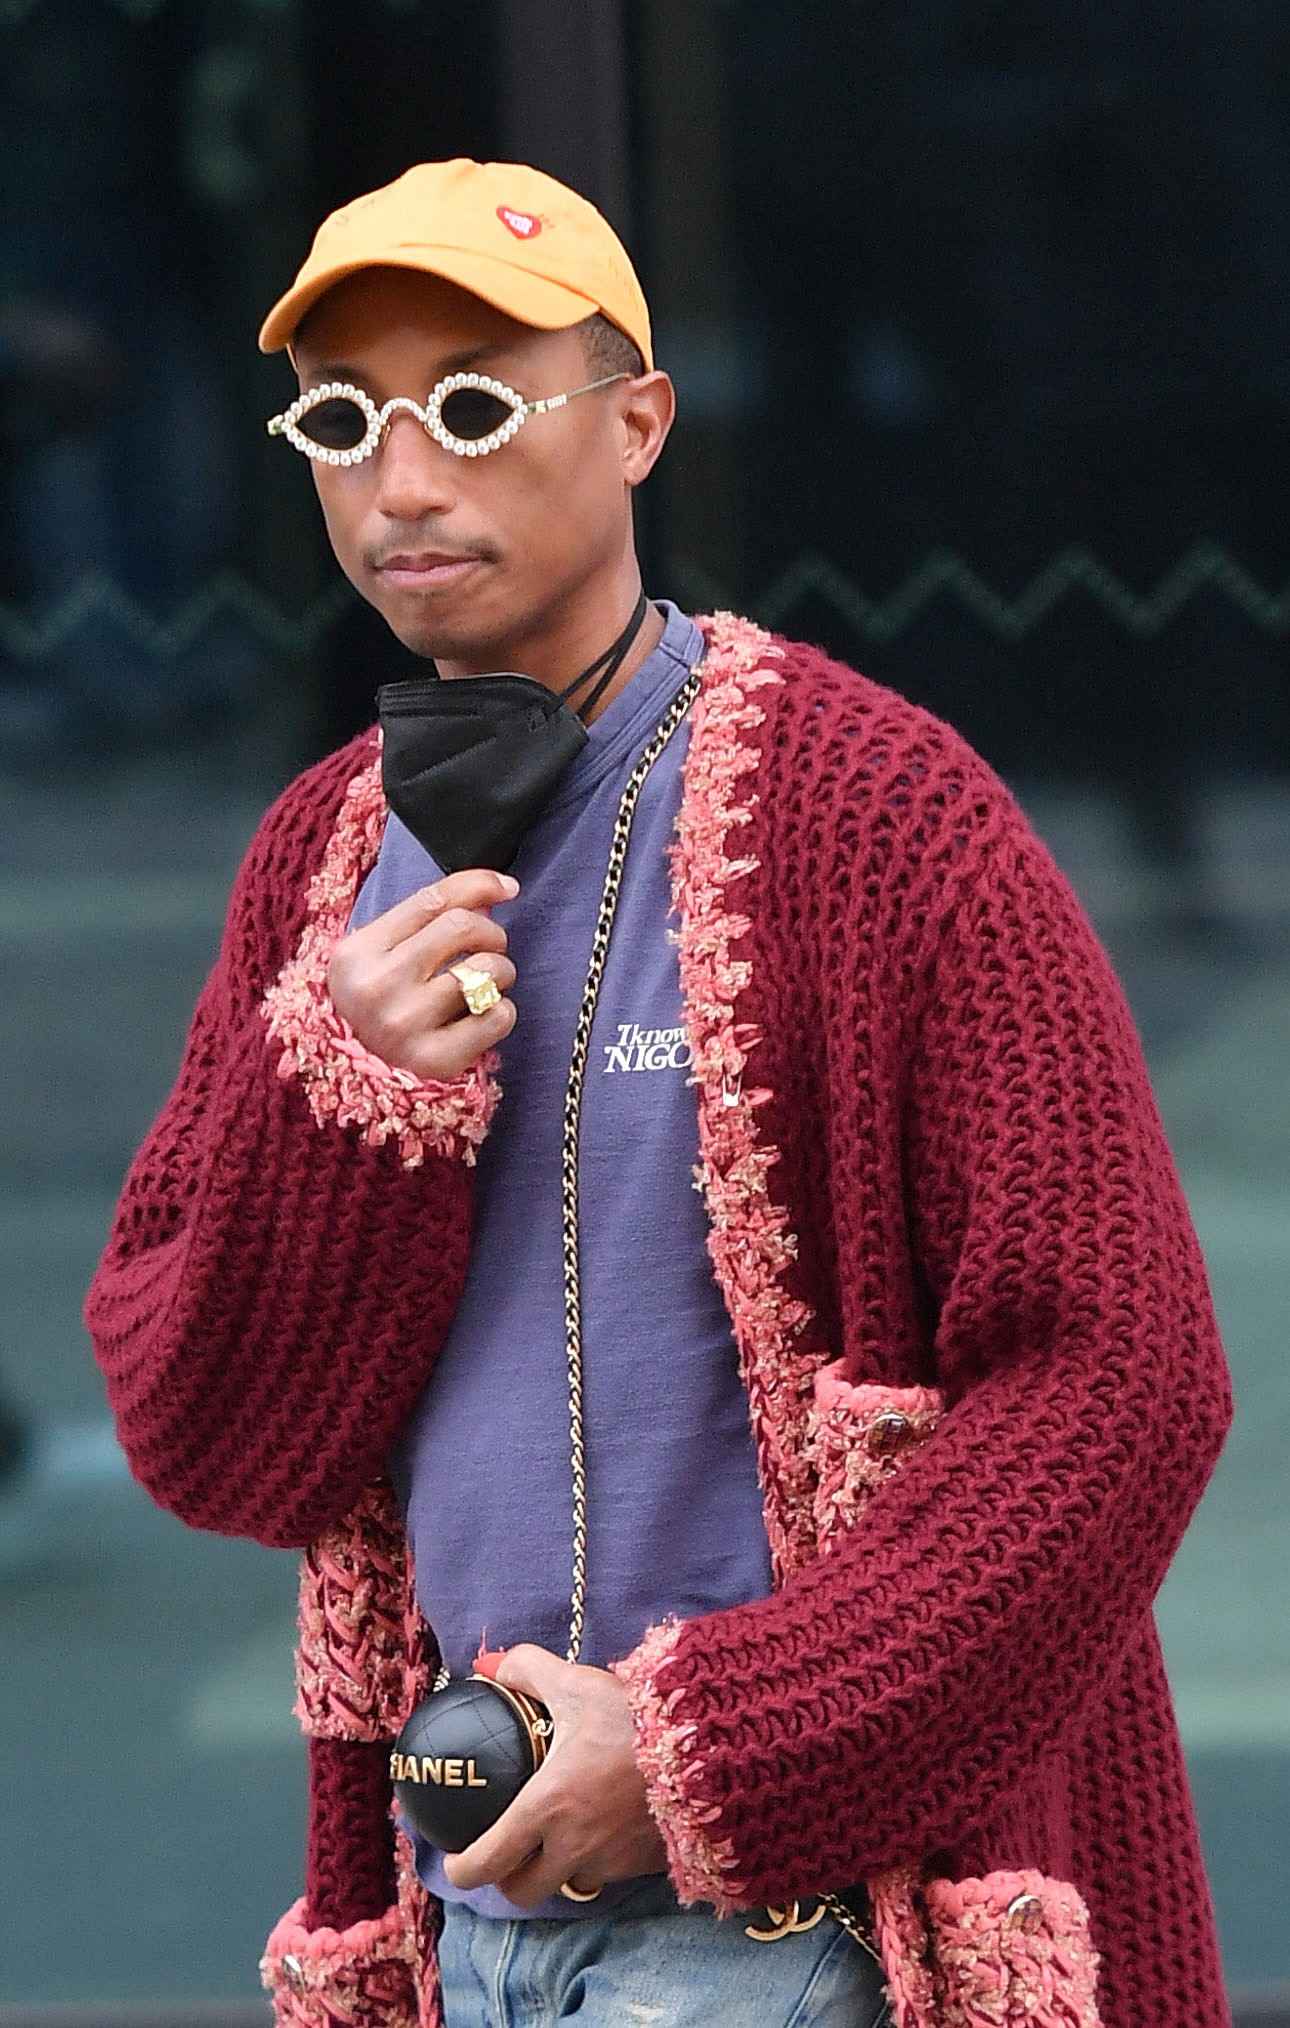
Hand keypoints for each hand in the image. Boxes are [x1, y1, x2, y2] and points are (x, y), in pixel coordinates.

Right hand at [327, 869, 517, 1078]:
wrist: (352, 1084)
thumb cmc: (374, 1008)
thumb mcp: (379, 957)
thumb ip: (426, 920)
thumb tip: (495, 891)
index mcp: (357, 954)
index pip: (433, 900)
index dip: (480, 885)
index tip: (508, 888)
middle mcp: (378, 987)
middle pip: (463, 927)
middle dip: (491, 932)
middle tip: (490, 948)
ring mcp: (405, 1026)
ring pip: (487, 969)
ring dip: (501, 971)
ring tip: (486, 984)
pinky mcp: (435, 1061)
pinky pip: (498, 1016)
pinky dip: (502, 1010)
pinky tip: (483, 1017)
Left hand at [443, 1645, 667, 1905]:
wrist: (709, 1745)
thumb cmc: (636, 1717)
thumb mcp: (576, 1684)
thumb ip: (527, 1672)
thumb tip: (489, 1666)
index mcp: (545, 1808)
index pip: (485, 1864)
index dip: (460, 1868)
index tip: (455, 1858)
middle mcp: (572, 1846)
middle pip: (522, 1892)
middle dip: (507, 1878)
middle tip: (506, 1851)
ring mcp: (611, 1862)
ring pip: (567, 1883)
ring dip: (556, 1867)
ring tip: (559, 1833)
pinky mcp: (644, 1865)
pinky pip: (608, 1874)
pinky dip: (598, 1858)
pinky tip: (606, 1825)